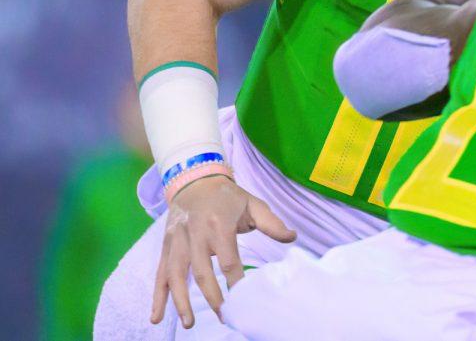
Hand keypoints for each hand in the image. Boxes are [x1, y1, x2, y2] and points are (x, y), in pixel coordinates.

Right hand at [150, 175, 295, 327]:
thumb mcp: (253, 204)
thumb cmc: (228, 197)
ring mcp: (178, 241)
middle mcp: (196, 234)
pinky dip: (157, 296)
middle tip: (224, 316)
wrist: (195, 180)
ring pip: (176, 275)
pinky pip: (160, 274)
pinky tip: (155, 317)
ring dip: (181, 301)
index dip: (235, 279)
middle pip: (202, 271)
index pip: (228, 259)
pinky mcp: (166, 246)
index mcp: (219, 224)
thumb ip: (272, 223)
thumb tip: (293, 237)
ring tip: (189, 322)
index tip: (244, 297)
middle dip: (212, 296)